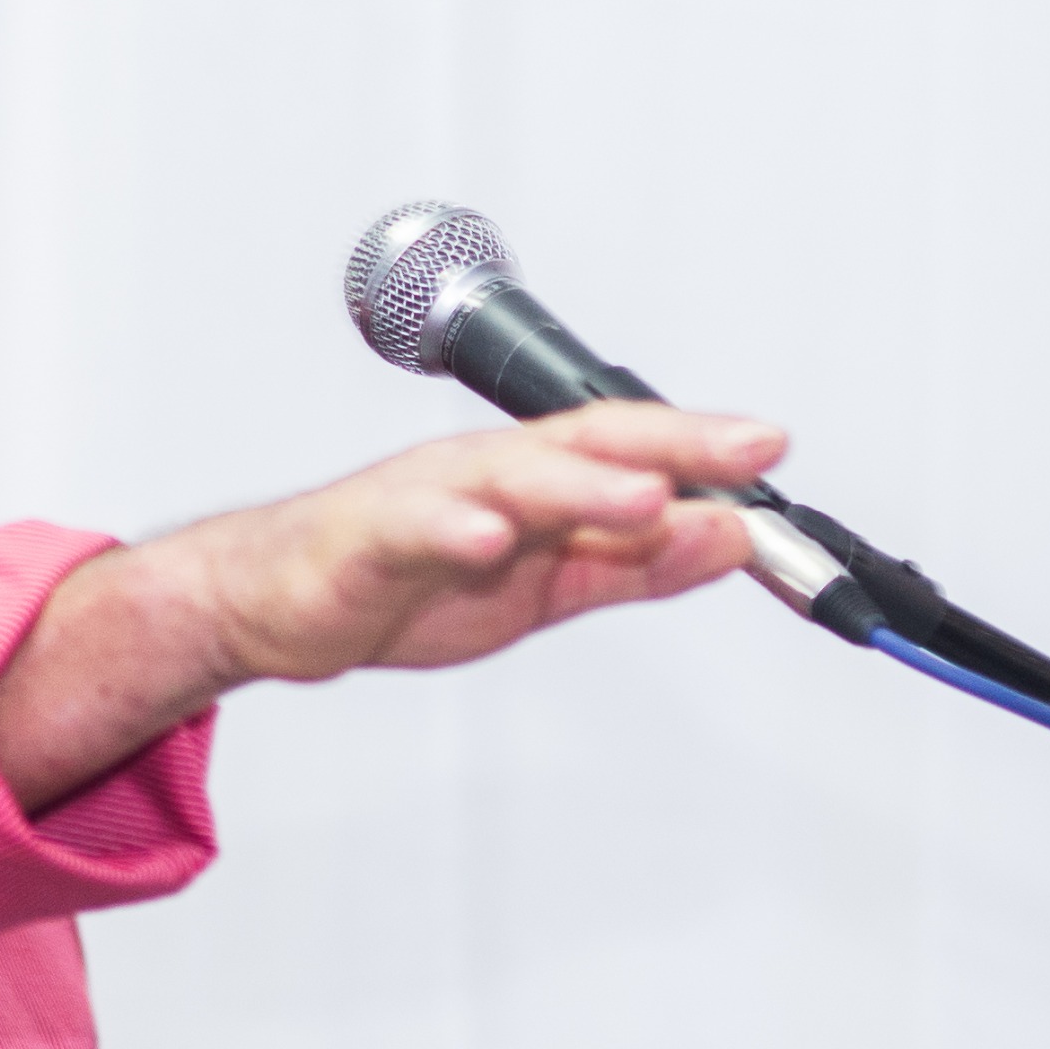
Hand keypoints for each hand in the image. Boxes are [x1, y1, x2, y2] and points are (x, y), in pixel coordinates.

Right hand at [0, 403, 785, 808]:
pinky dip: (451, 530)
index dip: (703, 445)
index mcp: (534, 479)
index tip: (772, 449)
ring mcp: (425, 497)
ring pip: (510, 477)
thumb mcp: (546, 585)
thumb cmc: (404, 579)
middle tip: (743, 453)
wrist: (278, 604)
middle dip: (670, 444)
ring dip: (580, 484)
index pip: (632, 448)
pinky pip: (412, 529)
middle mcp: (487, 469)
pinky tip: (489, 538)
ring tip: (645, 493)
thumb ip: (634, 561)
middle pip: (587, 444)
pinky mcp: (366, 539)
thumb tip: (728, 537)